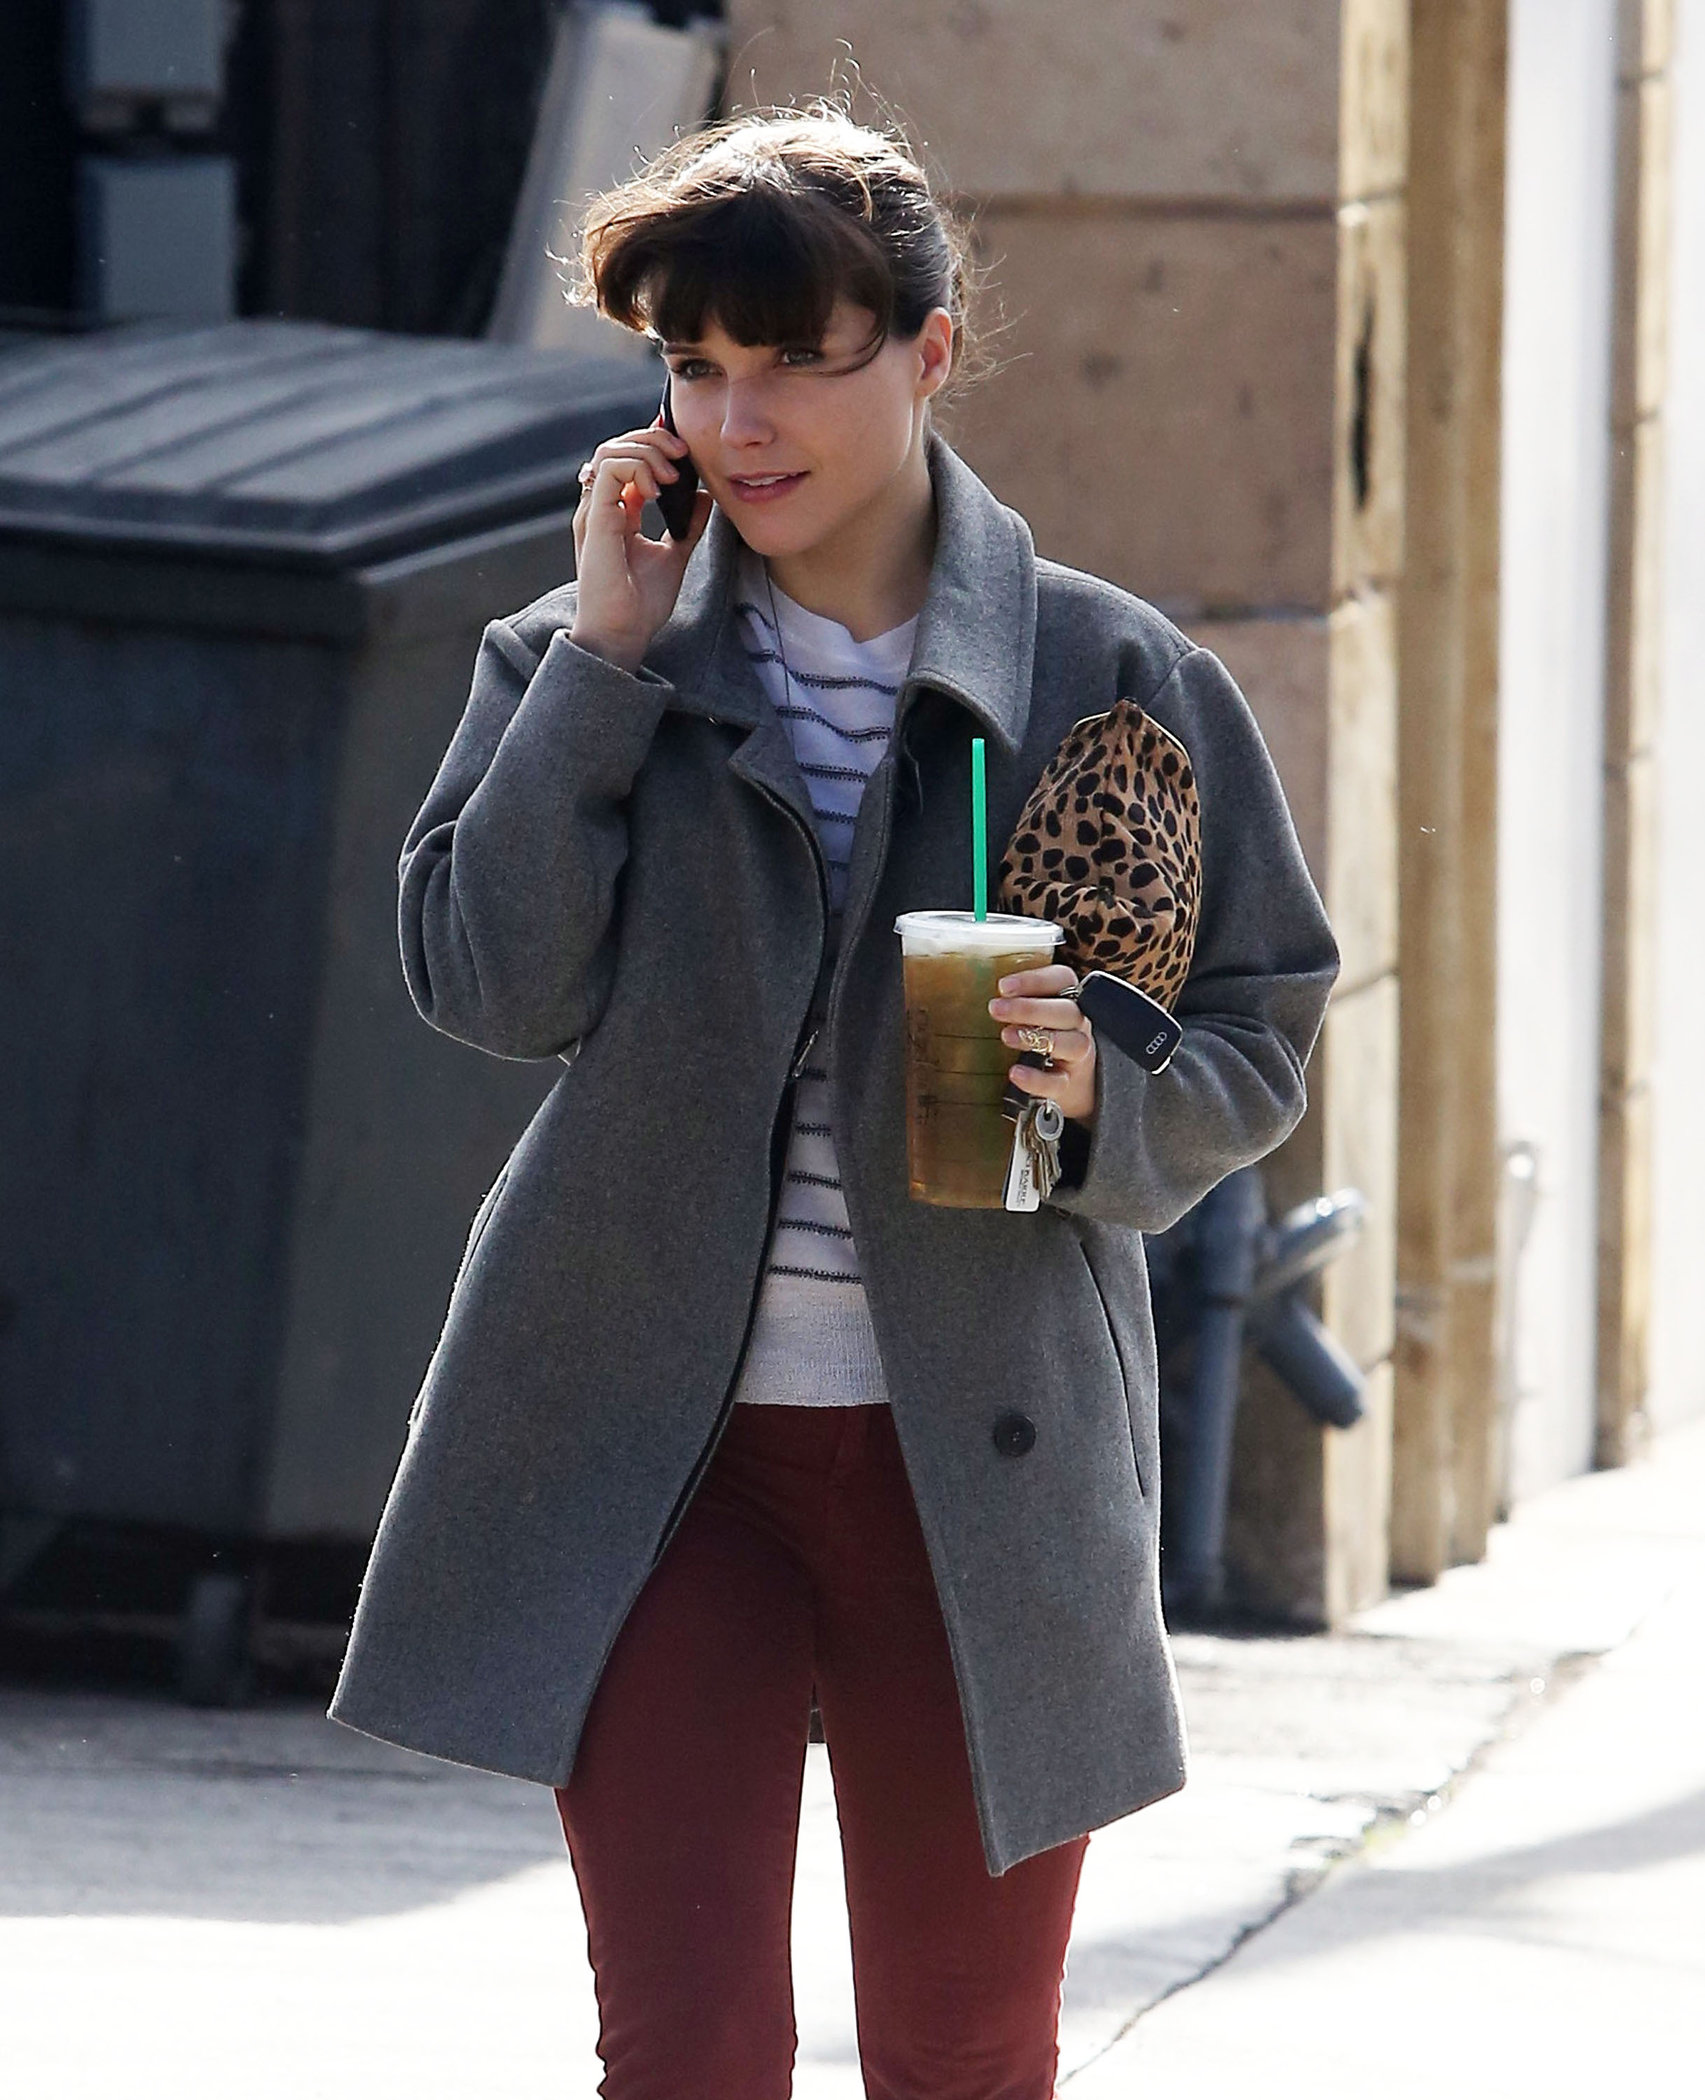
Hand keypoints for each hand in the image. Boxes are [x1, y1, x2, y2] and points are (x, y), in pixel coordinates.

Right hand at [569, 420, 713, 671]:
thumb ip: (687, 526)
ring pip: (611, 451)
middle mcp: (601, 508)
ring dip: (647, 452)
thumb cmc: (641, 605)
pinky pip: (609, 469)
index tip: (683, 447)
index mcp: (616, 514)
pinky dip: (638, 468)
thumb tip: (704, 497)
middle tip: (681, 452)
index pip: (628, 461)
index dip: (654, 445)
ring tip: (672, 475)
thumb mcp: (674, 555)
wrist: (623, 634)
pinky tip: (659, 490)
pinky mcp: (595, 519)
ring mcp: (595, 512)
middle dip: (652, 439)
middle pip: (617, 447)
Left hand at [990, 964, 1096, 1123]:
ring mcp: (1076, 1056)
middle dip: (1029, 1008)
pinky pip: (1058, 1082)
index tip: (1003, 986)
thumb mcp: (1029, 1012)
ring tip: (1005, 1036)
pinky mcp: (1068, 1085)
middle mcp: (1077, 1025)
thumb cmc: (1037, 1035)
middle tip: (994, 1009)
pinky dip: (1036, 1079)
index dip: (1034, 980)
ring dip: (1037, 1038)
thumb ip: (1010, 1000)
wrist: (1065, 1077)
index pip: (1062, 979)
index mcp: (1067, 999)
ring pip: (1072, 1044)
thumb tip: (973, 990)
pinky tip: (1015, 1073)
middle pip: (1067, 1011)